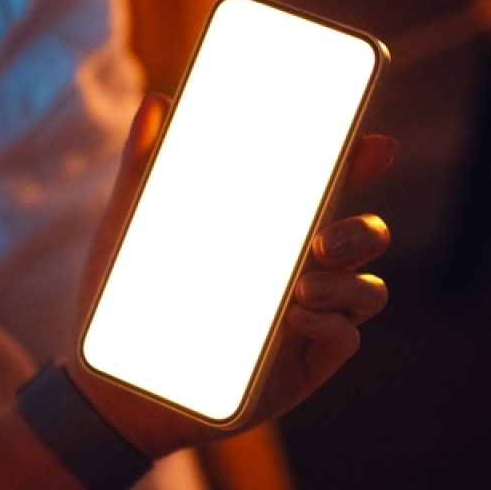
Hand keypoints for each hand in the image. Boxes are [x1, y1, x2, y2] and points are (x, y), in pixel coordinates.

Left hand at [70, 93, 396, 457]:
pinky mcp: (308, 363)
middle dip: (363, 230)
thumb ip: (143, 167)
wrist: (115, 386)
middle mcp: (301, 270)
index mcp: (270, 230)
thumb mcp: (128, 228)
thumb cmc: (124, 301)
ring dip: (348, 280)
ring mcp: (310, 318)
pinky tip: (294, 319)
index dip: (361, 162)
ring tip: (298, 289)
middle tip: (321, 238)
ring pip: (369, 288)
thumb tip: (156, 103)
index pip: (330, 188)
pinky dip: (331, 322)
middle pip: (368, 237)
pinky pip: (347, 336)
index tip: (376, 144)